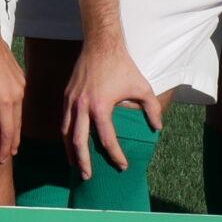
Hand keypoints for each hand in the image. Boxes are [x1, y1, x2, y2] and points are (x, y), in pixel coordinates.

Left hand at [0, 26, 25, 166]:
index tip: (2, 158)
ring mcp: (20, 86)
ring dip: (16, 126)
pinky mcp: (20, 77)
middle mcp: (16, 95)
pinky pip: (20, 99)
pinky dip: (17, 111)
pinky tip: (12, 114)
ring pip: (20, 112)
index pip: (7, 131)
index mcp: (3, 102)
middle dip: (13, 141)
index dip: (4, 147)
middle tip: (10, 154)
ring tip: (12, 138)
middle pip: (17, 125)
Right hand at [60, 35, 157, 179]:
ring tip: (75, 164)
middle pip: (78, 142)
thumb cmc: (123, 66)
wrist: (101, 44)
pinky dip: (66, 134)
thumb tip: (157, 128)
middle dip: (83, 162)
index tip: (123, 166)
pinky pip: (64, 120)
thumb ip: (152, 109)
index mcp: (101, 107)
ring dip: (70, 151)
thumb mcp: (142, 87)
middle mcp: (82, 107)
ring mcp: (71, 101)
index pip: (107, 140)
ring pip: (65, 133)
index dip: (116, 155)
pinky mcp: (66, 95)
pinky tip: (71, 142)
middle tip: (87, 177)